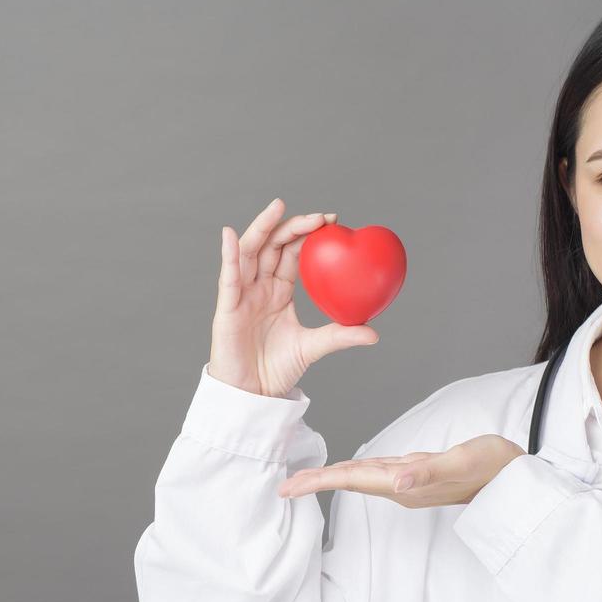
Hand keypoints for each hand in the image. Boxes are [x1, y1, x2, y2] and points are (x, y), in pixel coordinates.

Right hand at [209, 197, 379, 398]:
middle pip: (272, 245)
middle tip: (319, 217)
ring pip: (249, 251)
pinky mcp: (227, 307)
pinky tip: (230, 235)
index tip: (333, 221)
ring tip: (278, 207)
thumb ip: (340, 335)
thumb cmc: (276, 369)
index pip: (292, 252)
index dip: (308, 234)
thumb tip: (374, 332)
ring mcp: (242, 294)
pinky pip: (228, 277)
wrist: (253, 394)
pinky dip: (229, 254)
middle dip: (293, 226)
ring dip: (262, 227)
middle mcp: (259, 286)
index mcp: (278, 290)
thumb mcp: (313, 347)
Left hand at [278, 434, 526, 507]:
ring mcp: (407, 482)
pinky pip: (374, 473)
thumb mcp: (460, 463)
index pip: (352, 481)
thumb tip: (396, 483)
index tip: (289, 490)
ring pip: (359, 479)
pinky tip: (345, 471)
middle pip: (349, 483)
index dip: (319, 484)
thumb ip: (427, 473)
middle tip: (283, 488)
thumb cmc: (492, 466)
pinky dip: (353, 472)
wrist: (515, 477)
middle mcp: (401, 487)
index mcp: (404, 485)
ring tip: (303, 481)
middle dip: (315, 485)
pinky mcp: (415, 473)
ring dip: (330, 480)